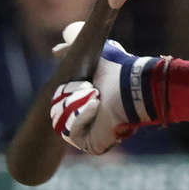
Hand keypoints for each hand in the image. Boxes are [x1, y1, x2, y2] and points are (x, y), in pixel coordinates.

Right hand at [49, 28, 163, 154]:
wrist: (133, 87)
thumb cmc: (118, 71)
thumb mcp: (91, 52)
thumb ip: (73, 45)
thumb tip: (56, 50)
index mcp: (82, 101)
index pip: (58, 99)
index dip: (64, 89)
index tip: (80, 80)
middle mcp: (83, 119)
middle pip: (55, 109)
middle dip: (71, 95)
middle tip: (91, 87)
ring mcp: (86, 133)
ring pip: (60, 120)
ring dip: (77, 103)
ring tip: (96, 95)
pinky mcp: (90, 144)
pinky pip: (71, 131)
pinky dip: (82, 116)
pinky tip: (96, 106)